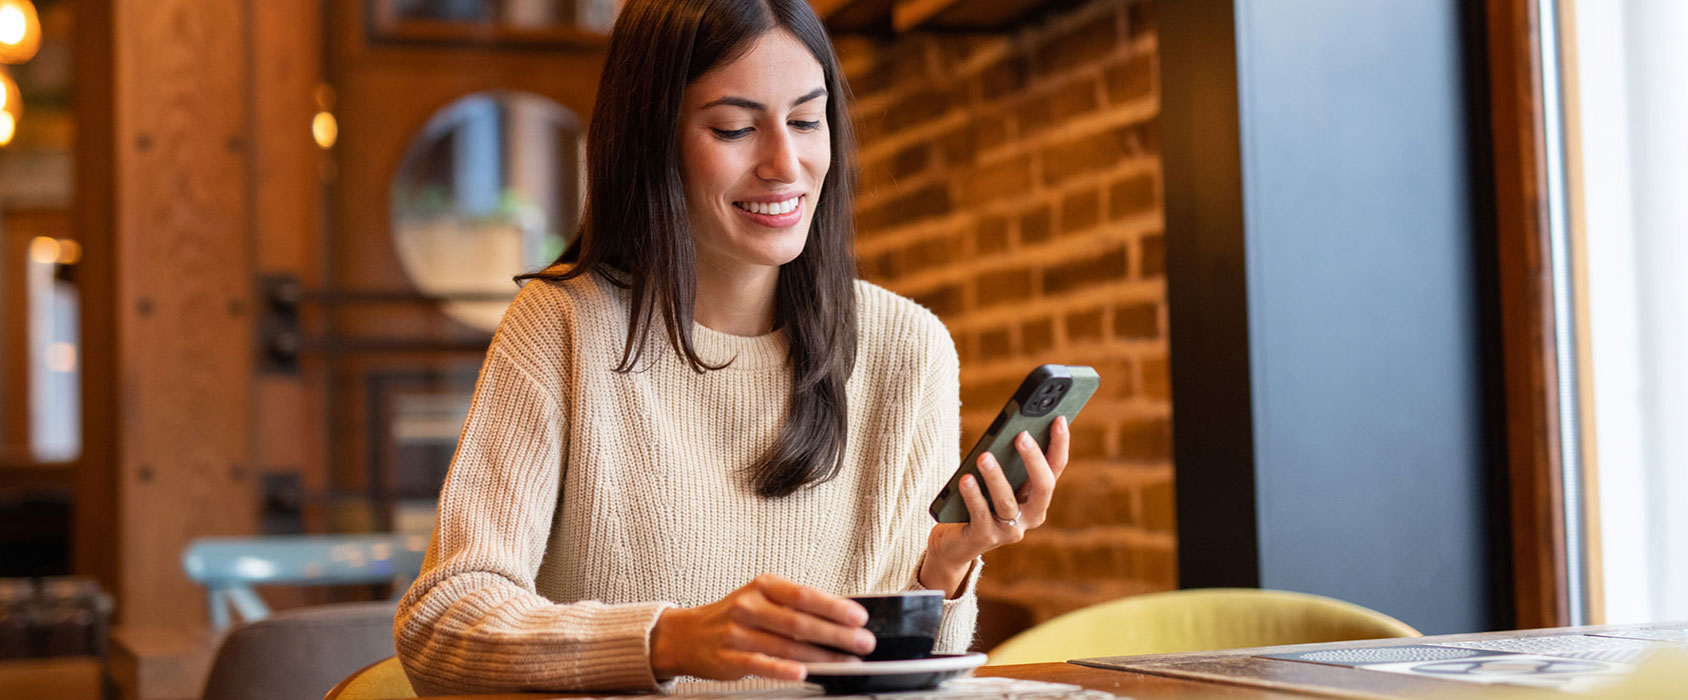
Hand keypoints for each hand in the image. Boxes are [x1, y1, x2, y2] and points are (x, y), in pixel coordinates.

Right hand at [649, 574, 874, 681]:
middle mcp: (750, 606)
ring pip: (786, 646)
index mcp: (763, 586)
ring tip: (846, 662)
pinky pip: (760, 664)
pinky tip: (802, 673)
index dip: (835, 607)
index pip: (805, 595)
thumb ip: (796, 606)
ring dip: (821, 656)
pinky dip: (782, 669)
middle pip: (800, 622)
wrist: (686, 635)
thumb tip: (841, 617)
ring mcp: (737, 633)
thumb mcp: (762, 599)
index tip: (860, 617)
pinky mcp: (728, 658)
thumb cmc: (734, 616)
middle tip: (863, 643)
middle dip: (837, 634)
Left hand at [921, 416, 1070, 595]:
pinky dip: (973, 496)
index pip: (1055, 469)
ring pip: (1007, 502)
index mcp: (1038, 497)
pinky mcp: (985, 538)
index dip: (1060, 444)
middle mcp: (1030, 516)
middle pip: (1043, 487)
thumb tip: (1010, 428)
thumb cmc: (979, 500)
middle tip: (1021, 434)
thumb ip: (1006, 462)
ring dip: (996, 477)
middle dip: (1034, 459)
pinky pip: (980, 515)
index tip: (1059, 419)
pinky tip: (965, 479)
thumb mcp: (996, 481)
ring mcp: (1010, 530)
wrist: (956, 541)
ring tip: (984, 457)